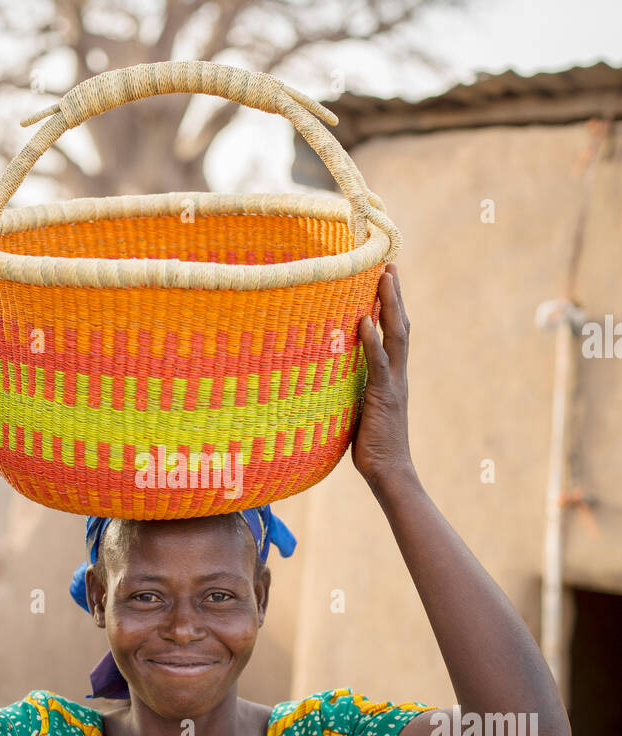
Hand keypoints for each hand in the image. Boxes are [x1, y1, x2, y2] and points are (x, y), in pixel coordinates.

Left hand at [351, 263, 416, 493]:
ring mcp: (393, 384)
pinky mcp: (383, 397)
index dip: (393, 306)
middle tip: (388, 265)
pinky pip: (378, 364)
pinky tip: (363, 321)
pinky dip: (371, 341)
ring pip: (395, 336)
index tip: (387, 279)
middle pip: (400, 326)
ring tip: (383, 278)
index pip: (395, 333)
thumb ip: (356, 388)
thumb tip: (336, 376)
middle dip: (395, 295)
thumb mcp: (361, 408)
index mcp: (393, 376)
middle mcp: (397, 374)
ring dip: (389, 306)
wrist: (389, 471)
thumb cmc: (371, 444)